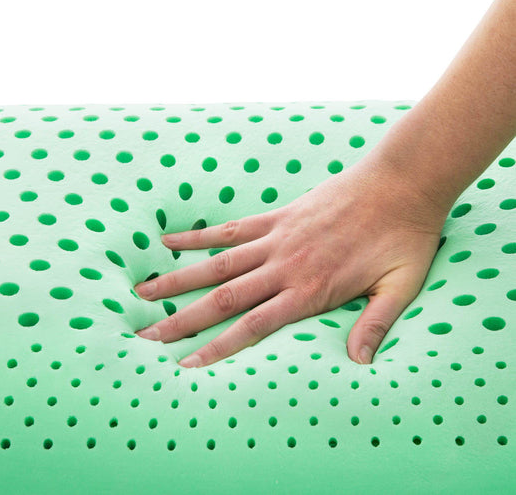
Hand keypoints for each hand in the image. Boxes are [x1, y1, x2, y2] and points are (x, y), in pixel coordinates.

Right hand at [134, 155, 448, 367]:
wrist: (401, 182)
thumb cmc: (403, 236)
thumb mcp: (400, 286)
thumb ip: (375, 324)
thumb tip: (359, 363)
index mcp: (310, 290)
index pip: (253, 327)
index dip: (217, 348)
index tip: (185, 365)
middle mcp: (284, 266)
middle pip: (223, 298)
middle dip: (181, 320)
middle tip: (146, 336)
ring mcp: (276, 238)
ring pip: (216, 263)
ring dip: (178, 278)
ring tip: (143, 291)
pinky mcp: (277, 215)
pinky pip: (231, 228)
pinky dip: (199, 235)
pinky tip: (171, 240)